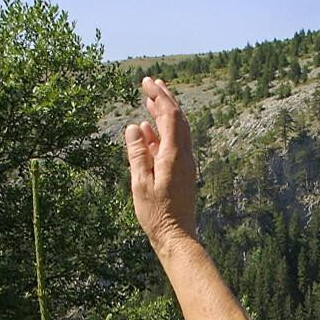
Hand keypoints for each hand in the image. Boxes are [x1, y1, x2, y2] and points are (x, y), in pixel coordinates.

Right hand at [124, 77, 196, 249]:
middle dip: (165, 98)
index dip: (158, 96)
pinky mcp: (183, 172)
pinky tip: (150, 130)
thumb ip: (137, 154)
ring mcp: (185, 164)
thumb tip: (134, 127)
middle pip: (178, 119)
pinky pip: (175, 144)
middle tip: (152, 83)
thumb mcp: (140, 184)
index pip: (169, 116)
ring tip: (151, 100)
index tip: (146, 82)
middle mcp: (184, 156)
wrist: (176, 236)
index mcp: (174, 155)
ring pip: (178, 130)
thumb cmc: (156, 214)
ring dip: (166, 113)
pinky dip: (163, 132)